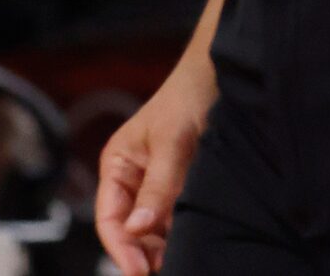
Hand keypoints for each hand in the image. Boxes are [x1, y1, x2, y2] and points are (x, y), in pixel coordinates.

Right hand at [97, 52, 215, 275]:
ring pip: (153, 228)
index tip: (139, 272)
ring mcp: (156, 183)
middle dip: (144, 253)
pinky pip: (174, 216)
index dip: (121, 249)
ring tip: (181, 261)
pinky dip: (180, 231)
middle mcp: (132, 178)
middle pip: (130, 230)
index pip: (109, 219)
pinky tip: (193, 239)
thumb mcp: (172, 142)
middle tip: (165, 271)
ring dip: (163, 245)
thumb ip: (157, 186)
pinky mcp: (180, 184)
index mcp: (117, 165)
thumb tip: (137, 229)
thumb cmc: (187, 97)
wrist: (220, 72)